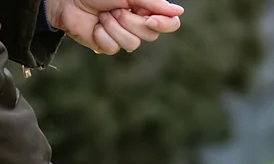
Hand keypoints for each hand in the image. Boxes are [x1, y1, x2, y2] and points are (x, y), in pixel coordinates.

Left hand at [45, 0, 183, 54]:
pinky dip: (102, 35)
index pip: (170, 23)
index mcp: (146, 8)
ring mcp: (122, 36)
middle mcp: (137, 23)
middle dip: (131, 22)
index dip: (164, 25)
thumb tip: (178, 12)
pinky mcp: (107, 46)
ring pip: (132, 44)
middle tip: (116, 9)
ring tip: (103, 16)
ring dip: (115, 28)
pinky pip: (113, 48)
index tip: (151, 20)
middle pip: (151, 35)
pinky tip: (95, 26)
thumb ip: (153, 3)